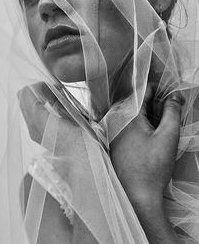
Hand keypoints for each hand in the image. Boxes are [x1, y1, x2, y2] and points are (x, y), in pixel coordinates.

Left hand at [109, 84, 181, 207]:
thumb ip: (172, 112)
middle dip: (157, 105)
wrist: (138, 196)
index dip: (162, 91)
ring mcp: (113, 131)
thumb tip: (174, 96)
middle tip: (171, 116)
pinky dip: (143, 126)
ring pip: (135, 114)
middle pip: (139, 102)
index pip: (144, 91)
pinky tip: (153, 137)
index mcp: (126, 115)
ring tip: (164, 128)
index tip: (174, 99)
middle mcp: (115, 120)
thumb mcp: (168, 136)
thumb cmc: (152, 167)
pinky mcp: (115, 142)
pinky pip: (129, 125)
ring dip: (151, 116)